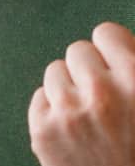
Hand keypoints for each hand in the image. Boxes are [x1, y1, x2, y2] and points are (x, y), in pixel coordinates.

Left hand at [29, 22, 134, 165]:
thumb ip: (134, 69)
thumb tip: (117, 41)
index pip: (105, 33)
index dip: (112, 49)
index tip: (116, 66)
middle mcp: (102, 93)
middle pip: (77, 51)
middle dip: (90, 70)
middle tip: (104, 97)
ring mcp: (68, 114)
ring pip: (55, 72)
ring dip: (70, 88)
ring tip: (89, 116)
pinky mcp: (43, 132)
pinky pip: (40, 98)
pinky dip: (53, 110)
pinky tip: (73, 130)